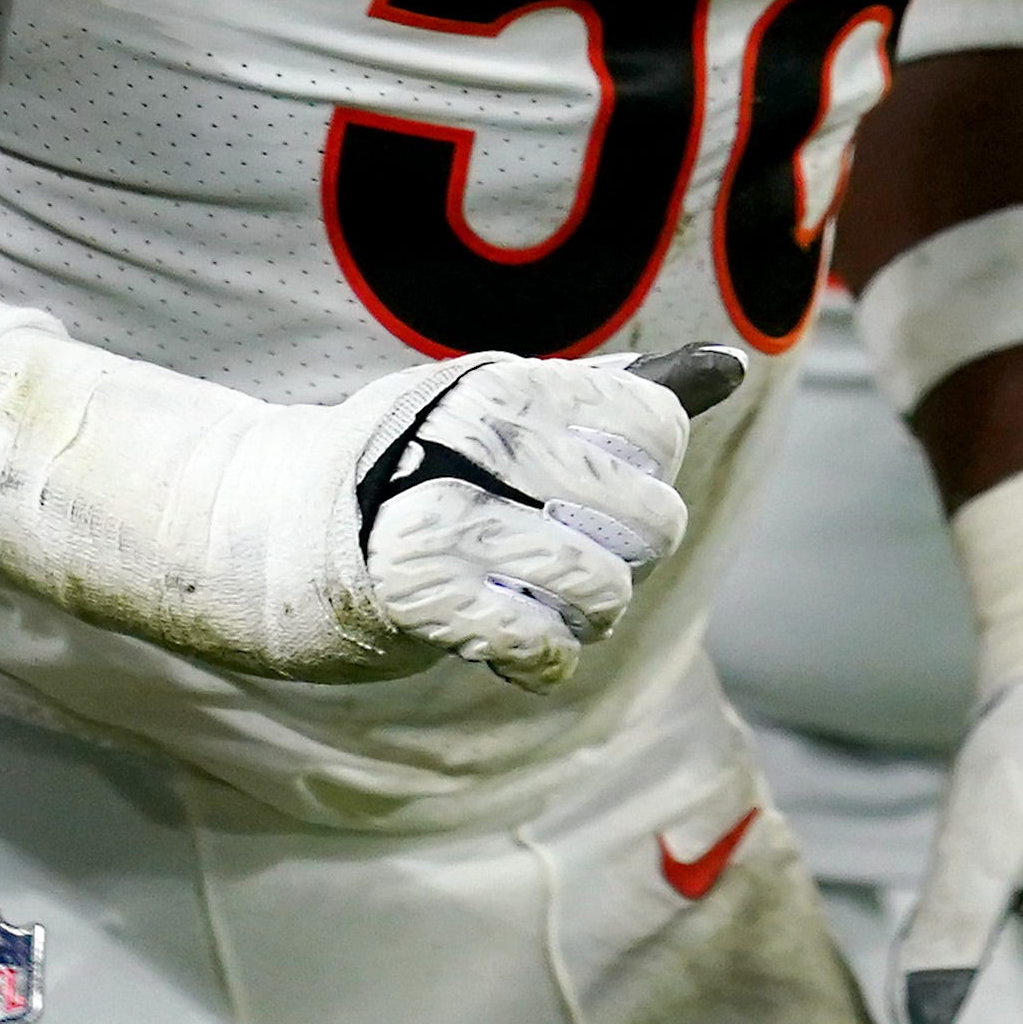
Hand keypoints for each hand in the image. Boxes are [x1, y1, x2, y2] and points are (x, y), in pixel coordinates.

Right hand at [333, 343, 725, 691]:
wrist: (291, 525)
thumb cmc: (427, 462)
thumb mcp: (516, 406)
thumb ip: (621, 393)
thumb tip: (731, 364)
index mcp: (510, 380)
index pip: (653, 426)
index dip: (655, 470)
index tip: (610, 481)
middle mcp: (478, 439)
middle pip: (646, 516)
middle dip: (639, 552)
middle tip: (594, 551)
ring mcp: (445, 516)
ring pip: (601, 588)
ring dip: (594, 613)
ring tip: (561, 602)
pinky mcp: (421, 592)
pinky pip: (541, 645)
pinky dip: (547, 659)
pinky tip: (525, 645)